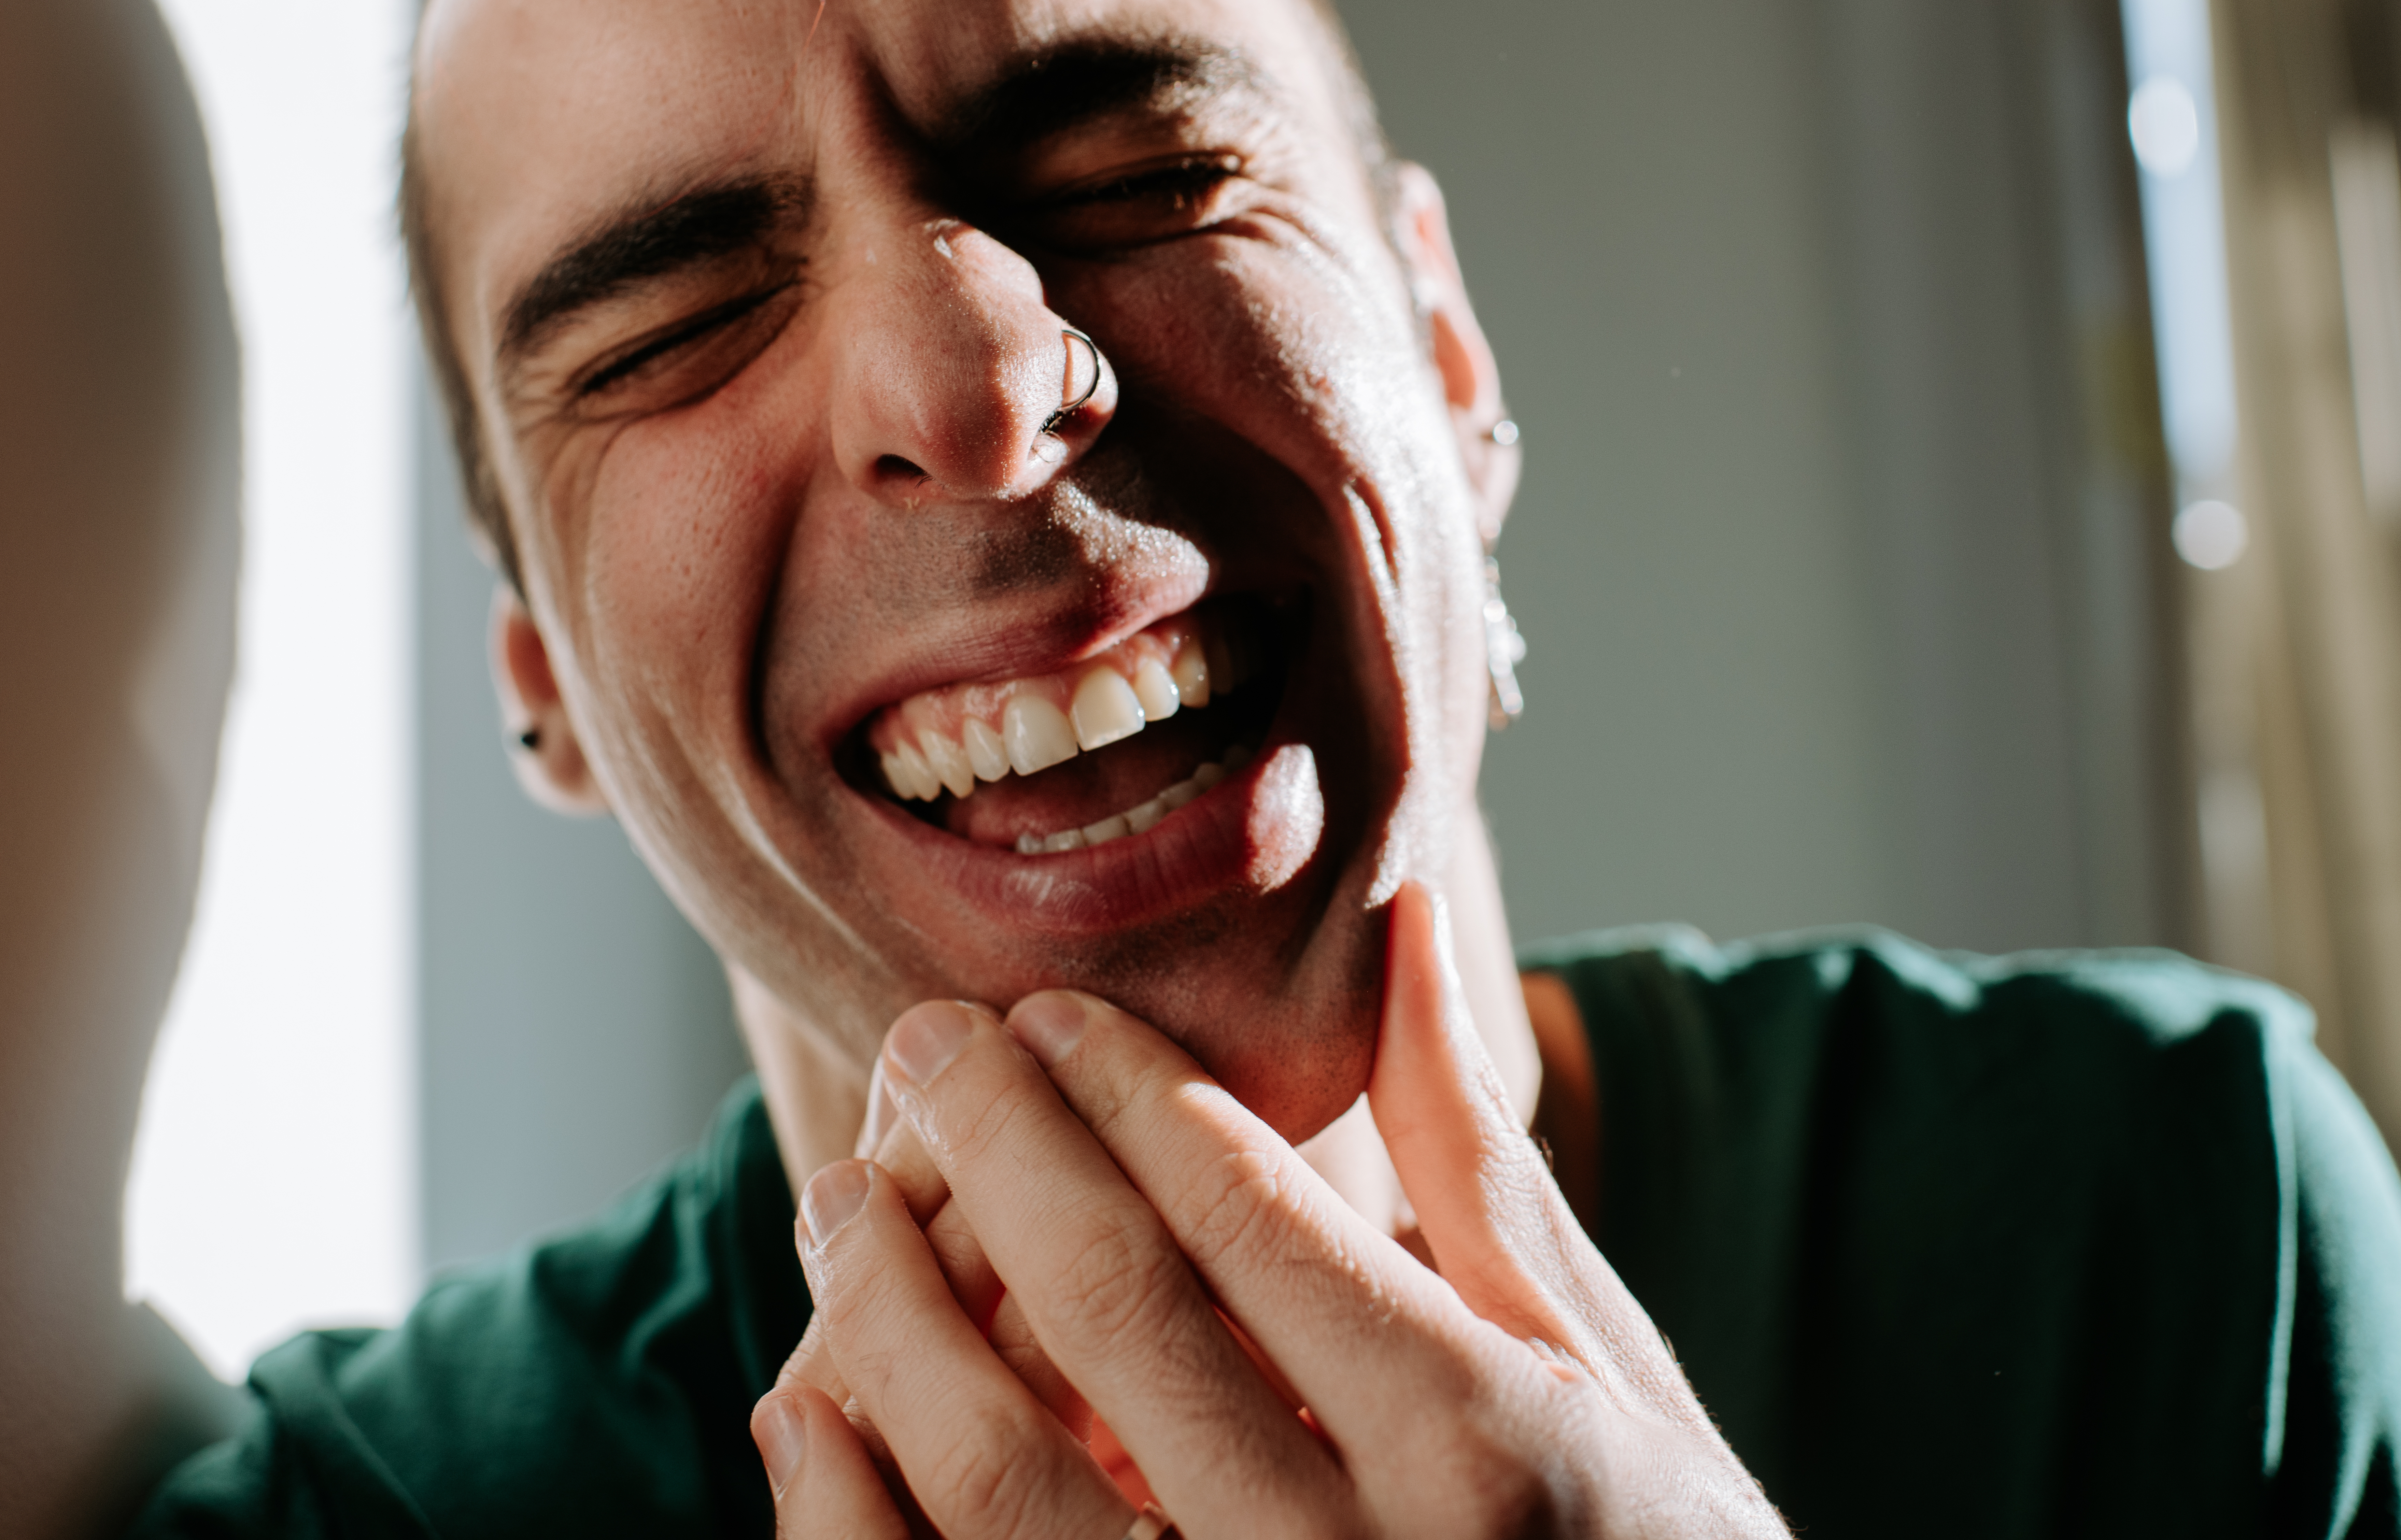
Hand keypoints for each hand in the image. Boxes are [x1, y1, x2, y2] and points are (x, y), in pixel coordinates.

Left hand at [750, 884, 1786, 1536]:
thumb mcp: (1592, 1363)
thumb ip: (1476, 1160)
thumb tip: (1402, 920)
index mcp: (1487, 1449)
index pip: (1249, 1219)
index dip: (1123, 1094)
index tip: (1042, 1012)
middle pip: (1117, 1319)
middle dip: (995, 1151)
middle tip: (919, 1040)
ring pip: (1006, 1484)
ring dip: (894, 1319)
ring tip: (838, 1197)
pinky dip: (853, 1517)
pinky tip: (808, 1404)